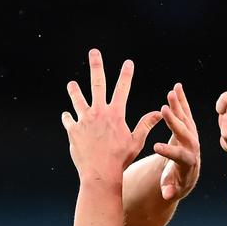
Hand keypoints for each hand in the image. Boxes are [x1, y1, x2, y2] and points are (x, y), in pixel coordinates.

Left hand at [62, 48, 161, 182]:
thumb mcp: (136, 141)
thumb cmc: (120, 160)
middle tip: (94, 52)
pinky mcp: (73, 130)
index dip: (126, 74)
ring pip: (77, 99)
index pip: (122, 89)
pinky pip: (68, 120)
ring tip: (72, 84)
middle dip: (96, 66)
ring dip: (75, 90)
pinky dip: (68, 118)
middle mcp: (98, 112)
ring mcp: (84, 120)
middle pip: (97, 83)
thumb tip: (159, 112)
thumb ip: (145, 124)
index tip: (128, 62)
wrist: (100, 173)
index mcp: (115, 114)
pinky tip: (67, 117)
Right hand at [153, 83, 200, 201]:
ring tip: (171, 92)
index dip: (169, 152)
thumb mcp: (171, 188)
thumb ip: (169, 190)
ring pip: (186, 120)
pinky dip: (182, 100)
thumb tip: (166, 195)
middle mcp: (193, 148)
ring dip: (179, 106)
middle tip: (165, 108)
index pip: (180, 156)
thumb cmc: (175, 183)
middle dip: (175, 122)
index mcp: (188, 163)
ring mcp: (193, 137)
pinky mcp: (190, 128)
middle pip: (186, 134)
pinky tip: (177, 87)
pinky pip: (186, 113)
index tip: (155, 147)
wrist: (186, 175)